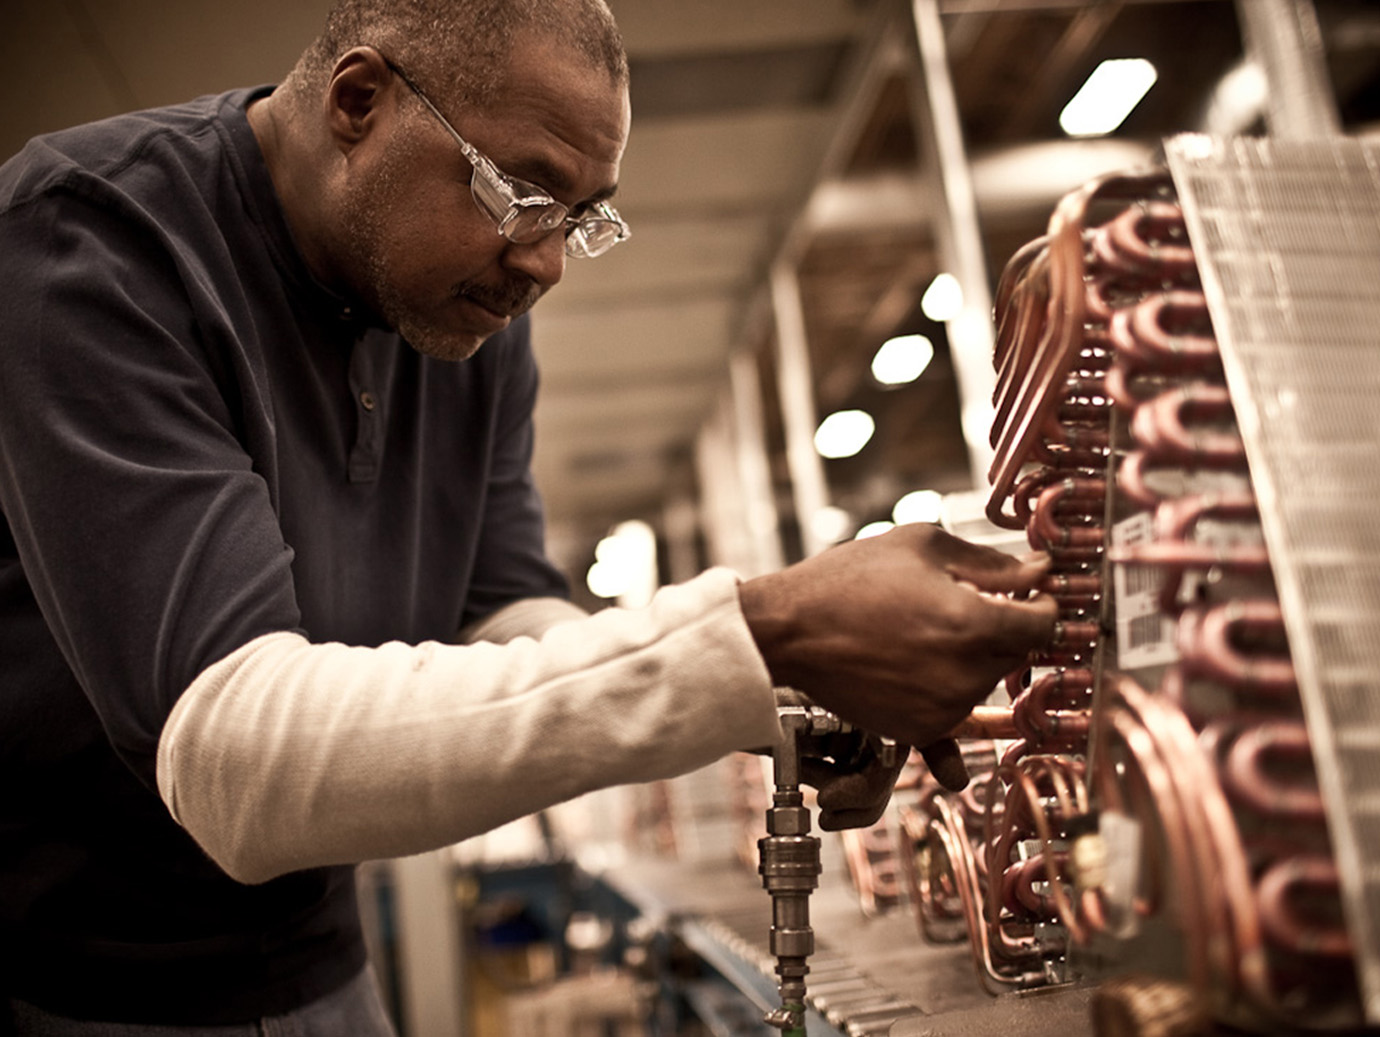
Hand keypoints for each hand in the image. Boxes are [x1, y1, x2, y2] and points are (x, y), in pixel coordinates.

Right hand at [738, 524, 1055, 750]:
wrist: (789, 631)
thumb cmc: (849, 581)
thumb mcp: (924, 547)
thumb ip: (993, 563)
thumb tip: (1041, 572)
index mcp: (973, 624)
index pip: (1045, 623)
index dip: (1042, 604)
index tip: (1028, 595)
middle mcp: (964, 675)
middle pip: (1016, 652)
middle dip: (1002, 628)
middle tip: (959, 604)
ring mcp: (942, 709)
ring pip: (986, 682)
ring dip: (973, 659)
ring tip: (923, 631)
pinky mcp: (918, 731)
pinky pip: (957, 716)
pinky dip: (949, 699)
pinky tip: (939, 689)